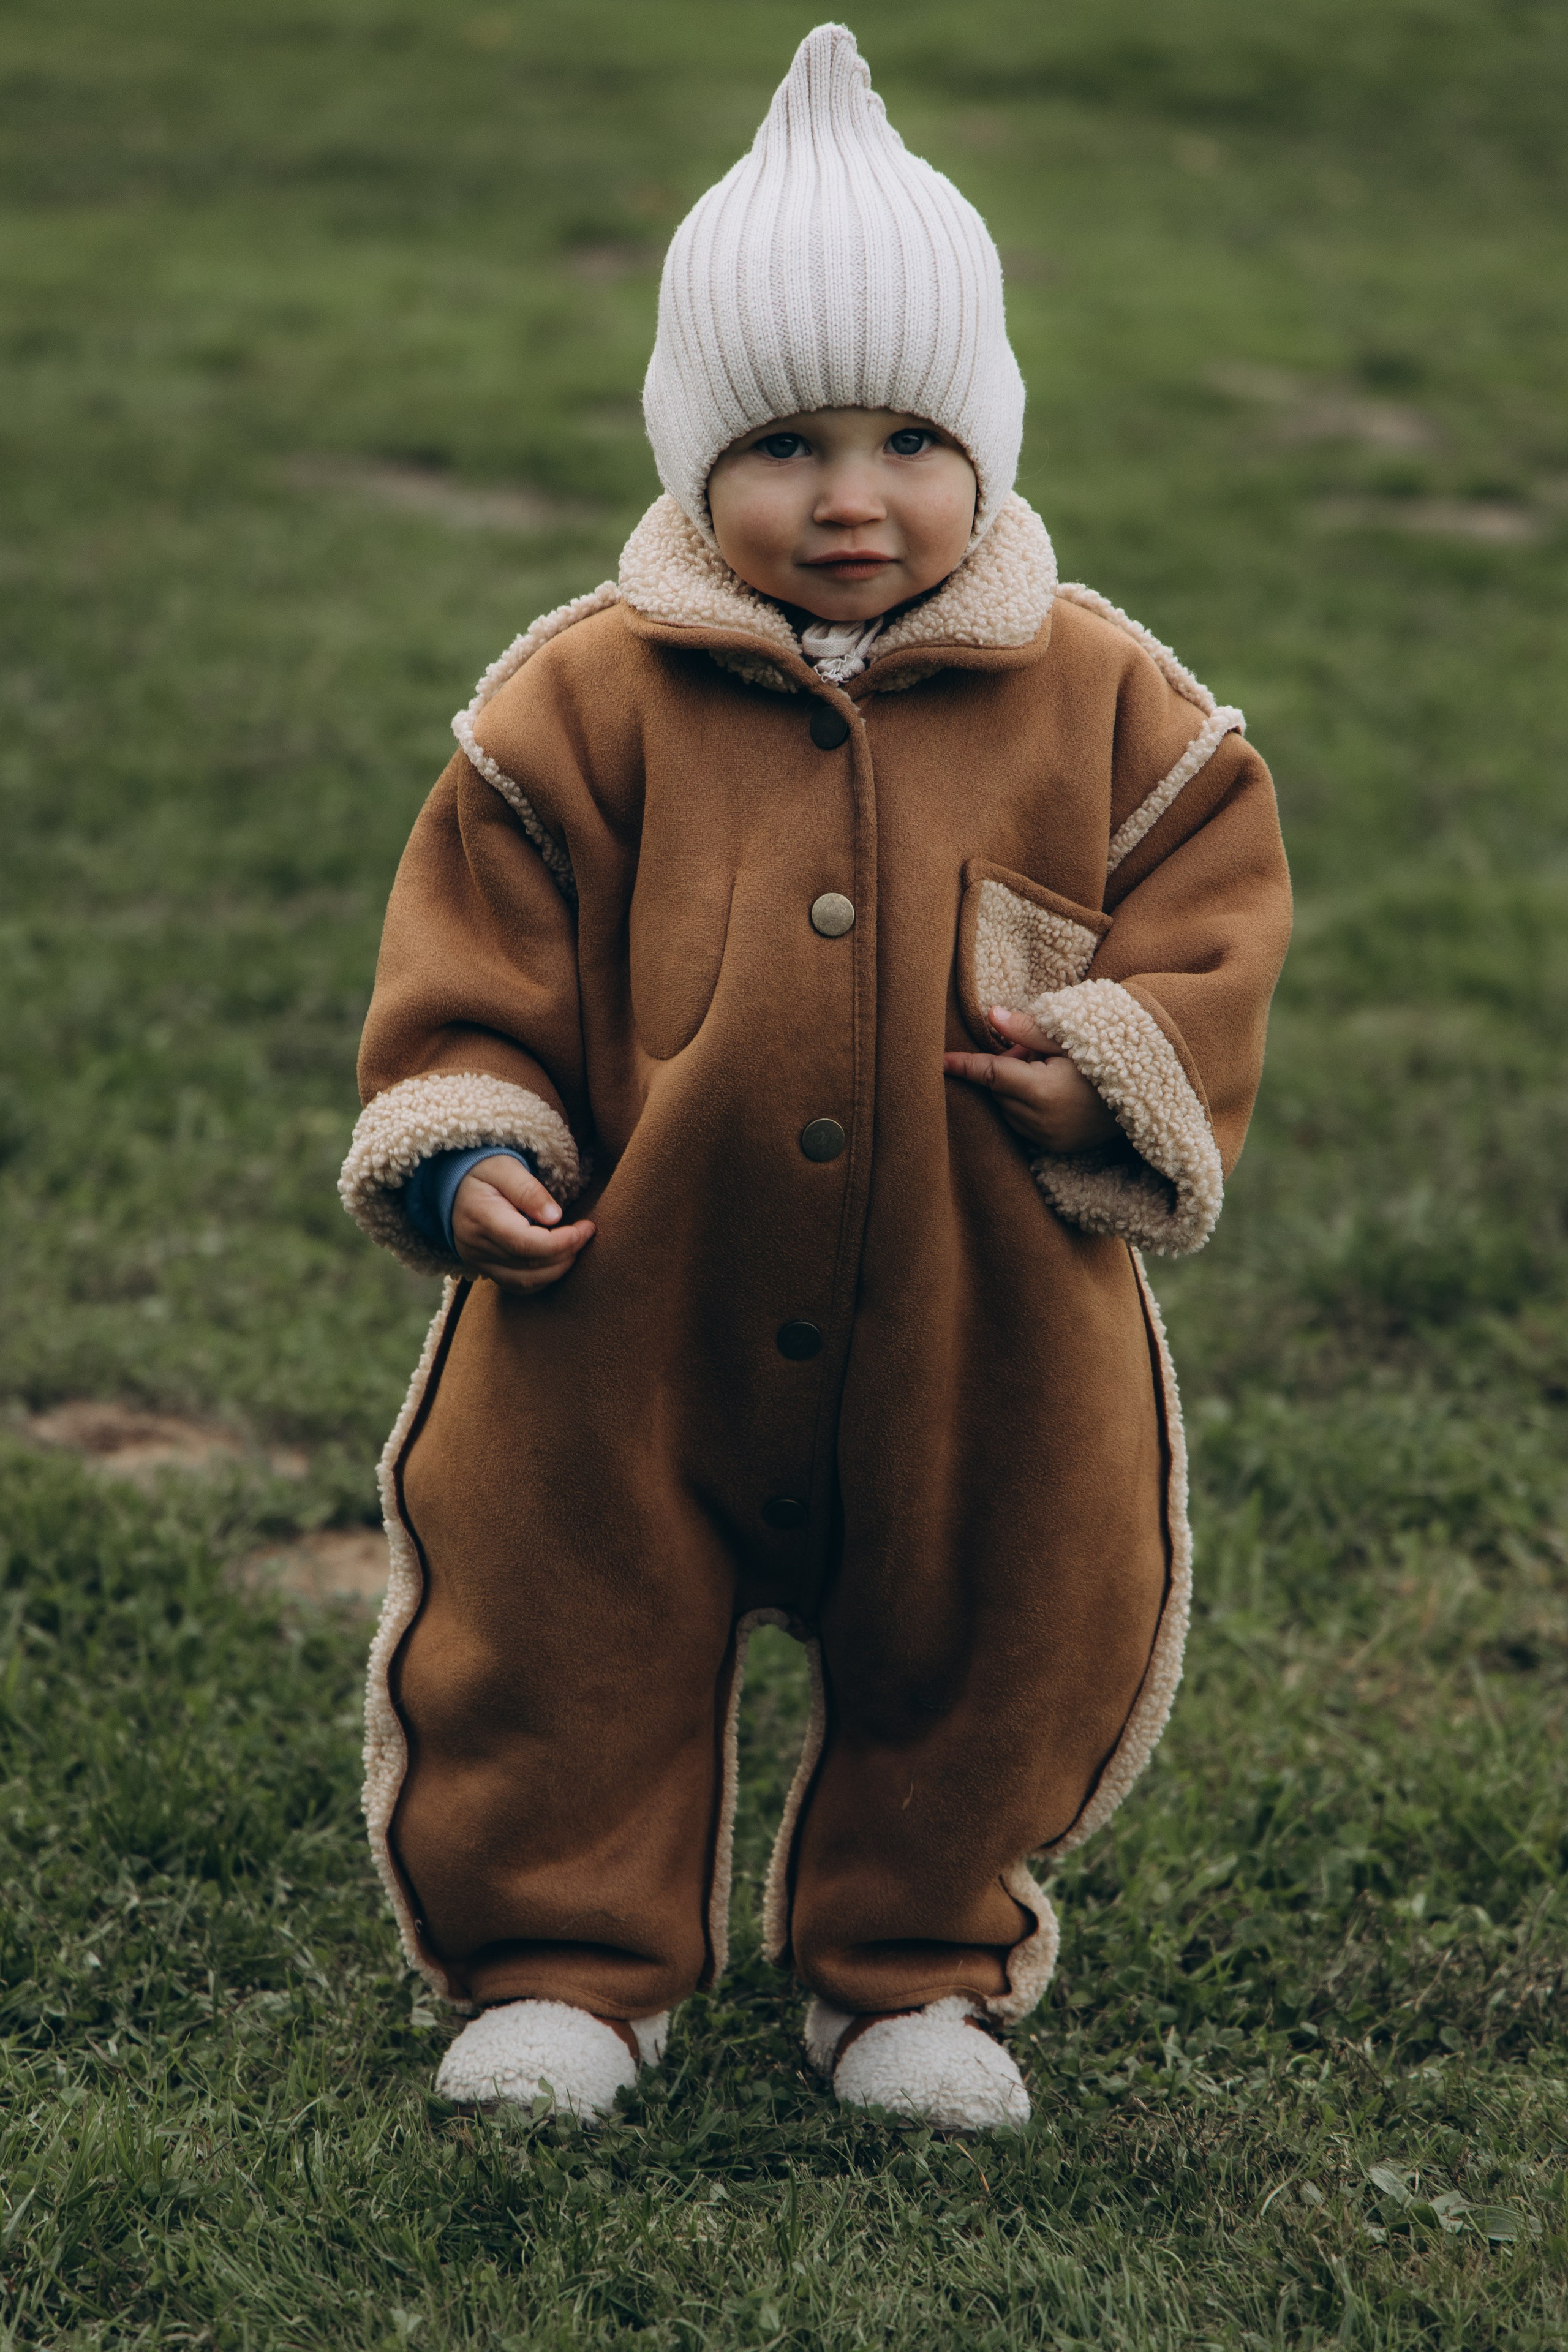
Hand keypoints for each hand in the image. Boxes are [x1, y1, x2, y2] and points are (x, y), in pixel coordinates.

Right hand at [450, 1155, 595, 1291]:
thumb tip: (555, 1217)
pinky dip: (543, 1278)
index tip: (585, 1228)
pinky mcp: (485, 1270)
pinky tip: (558, 1260)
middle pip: (528, 1265)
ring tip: (576, 1246)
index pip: (524, 1242)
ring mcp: (478, 1262)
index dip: (560, 1242)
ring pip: (525, 1282)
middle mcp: (475, 1246)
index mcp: (480, 1217)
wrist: (455, 1187)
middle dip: (565, 1253)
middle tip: (586, 1234)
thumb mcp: (505, 1167)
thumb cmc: (484, 1171)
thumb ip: (529, 1190)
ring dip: (558, 1269)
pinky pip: (518, 1286)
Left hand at [943, 1005, 1121, 1154]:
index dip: (963, 1067)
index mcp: (1041, 1091)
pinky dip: (1025, 1108)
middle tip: (1035, 1052)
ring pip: (1007, 1109)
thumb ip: (1026, 1030)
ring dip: (1014, 1090)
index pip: (990, 1074)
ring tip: (1049, 1071)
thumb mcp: (1069, 1039)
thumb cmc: (1107, 1060)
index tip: (939, 1062)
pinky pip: (1022, 1125)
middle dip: (1005, 1069)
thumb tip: (990, 1014)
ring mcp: (1047, 1138)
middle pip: (998, 1091)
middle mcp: (1039, 1121)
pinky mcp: (1054, 1148)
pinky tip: (1052, 1093)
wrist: (1145, 1097)